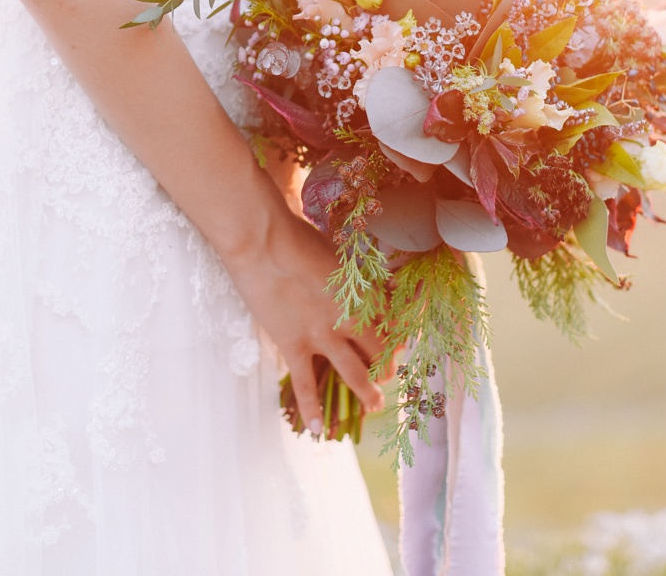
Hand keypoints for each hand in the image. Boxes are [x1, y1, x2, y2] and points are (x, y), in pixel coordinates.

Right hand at [225, 208, 387, 432]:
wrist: (264, 243)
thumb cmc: (299, 236)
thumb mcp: (339, 253)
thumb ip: (356, 274)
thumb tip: (373, 282)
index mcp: (365, 293)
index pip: (394, 323)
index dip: (400, 336)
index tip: (401, 343)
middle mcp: (351, 319)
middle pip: (380, 352)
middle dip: (388, 365)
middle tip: (388, 374)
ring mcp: (322, 337)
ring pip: (354, 373)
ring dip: (369, 393)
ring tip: (376, 406)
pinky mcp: (293, 346)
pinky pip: (305, 384)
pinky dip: (312, 408)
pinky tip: (319, 429)